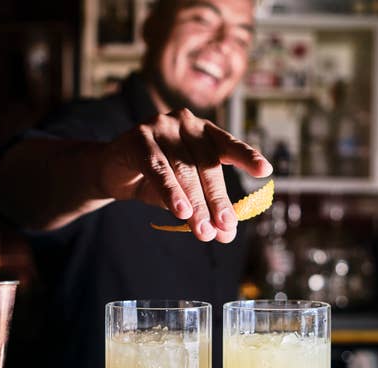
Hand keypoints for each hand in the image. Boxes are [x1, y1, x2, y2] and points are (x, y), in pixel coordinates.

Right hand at [101, 108, 272, 242]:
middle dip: (216, 201)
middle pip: (207, 166)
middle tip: (224, 229)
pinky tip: (180, 211)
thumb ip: (205, 210)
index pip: (228, 145)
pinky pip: (158, 168)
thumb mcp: (184, 195)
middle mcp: (186, 123)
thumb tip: (226, 234)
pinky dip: (171, 191)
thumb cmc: (154, 179)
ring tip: (202, 231)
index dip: (246, 157)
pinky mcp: (138, 138)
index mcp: (203, 132)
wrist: (112, 171)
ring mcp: (161, 126)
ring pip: (184, 170)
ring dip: (195, 204)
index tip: (265, 171)